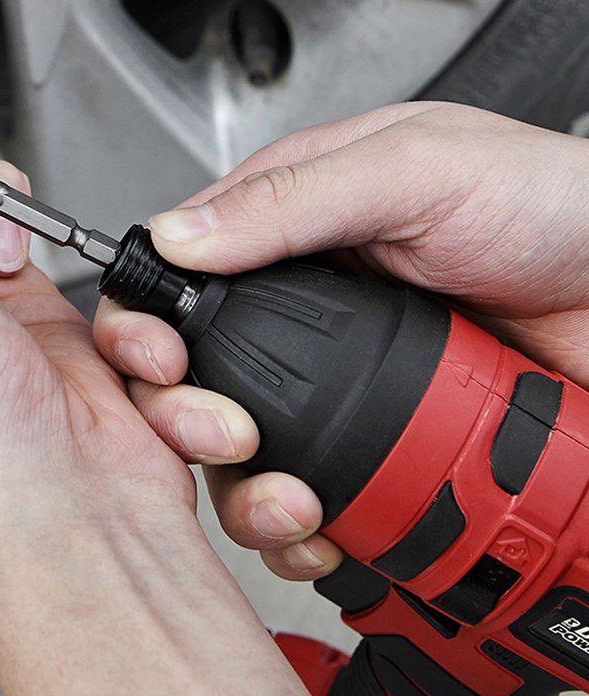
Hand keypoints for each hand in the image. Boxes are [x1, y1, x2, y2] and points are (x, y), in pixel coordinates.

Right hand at [95, 101, 588, 581]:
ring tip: (286, 497)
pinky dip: (302, 526)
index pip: (181, 269)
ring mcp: (340, 380)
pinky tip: (321, 526)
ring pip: (243, 446)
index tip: (156, 357)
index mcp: (288, 222)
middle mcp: (303, 306)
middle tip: (220, 431)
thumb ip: (292, 198)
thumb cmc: (546, 202)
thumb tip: (181, 234)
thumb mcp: (416, 168)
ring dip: (242, 487)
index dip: (149, 318)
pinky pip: (312, 490)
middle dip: (183, 412)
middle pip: (195, 370)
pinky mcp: (380, 439)